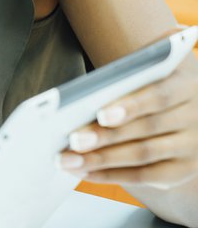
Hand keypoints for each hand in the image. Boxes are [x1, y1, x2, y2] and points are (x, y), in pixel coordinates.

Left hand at [61, 53, 197, 188]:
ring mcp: (193, 146)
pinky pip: (145, 176)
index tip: (101, 115)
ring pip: (143, 154)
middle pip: (148, 128)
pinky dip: (111, 175)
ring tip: (69, 160)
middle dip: (106, 136)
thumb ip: (123, 85)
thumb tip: (79, 104)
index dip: (131, 106)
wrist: (182, 108)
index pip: (160, 96)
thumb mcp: (147, 78)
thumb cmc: (149, 88)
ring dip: (102, 159)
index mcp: (186, 85)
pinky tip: (85, 172)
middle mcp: (196, 116)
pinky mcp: (184, 170)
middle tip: (73, 141)